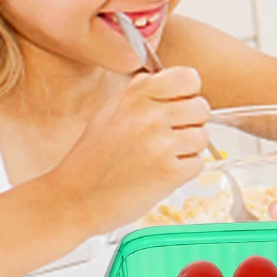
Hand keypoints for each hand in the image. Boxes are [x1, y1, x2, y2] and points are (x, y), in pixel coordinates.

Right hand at [52, 67, 208, 234]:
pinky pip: (197, 164)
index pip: (188, 78)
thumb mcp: (109, 112)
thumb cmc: (91, 160)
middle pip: (201, 108)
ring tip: (158, 159)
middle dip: (189, 124)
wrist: (74, 199)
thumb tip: (171, 80)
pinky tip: (158, 175)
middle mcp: (150, 115)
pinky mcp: (169, 172)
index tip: (177, 107)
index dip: (188, 94)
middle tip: (165, 140)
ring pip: (202, 137)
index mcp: (135, 96)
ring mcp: (161, 143)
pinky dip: (183, 172)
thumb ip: (140, 94)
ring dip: (186, 150)